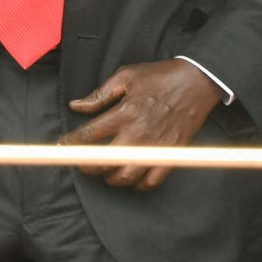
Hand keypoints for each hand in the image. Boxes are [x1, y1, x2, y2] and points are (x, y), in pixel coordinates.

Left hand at [58, 59, 224, 190]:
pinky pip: (153, 180)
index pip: (88, 136)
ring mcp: (155, 147)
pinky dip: (139, 184)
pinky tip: (131, 177)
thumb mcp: (125, 76)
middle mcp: (138, 134)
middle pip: (103, 162)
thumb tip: (75, 106)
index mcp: (124, 113)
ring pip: (126, 176)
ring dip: (110, 178)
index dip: (70, 144)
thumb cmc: (160, 77)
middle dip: (86, 165)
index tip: (63, 146)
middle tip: (81, 163)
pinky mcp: (172, 154)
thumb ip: (99, 95)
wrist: (198, 81)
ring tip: (104, 172)